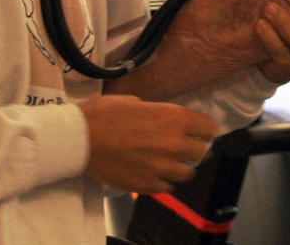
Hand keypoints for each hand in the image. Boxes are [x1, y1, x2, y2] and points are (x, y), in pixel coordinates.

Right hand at [79, 94, 216, 193]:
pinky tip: (155, 172)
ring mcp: (161, 167)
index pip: (209, 128)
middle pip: (203, 152)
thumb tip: (164, 118)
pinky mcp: (147, 184)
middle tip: (184, 146)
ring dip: (181, 166)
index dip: (205, 129)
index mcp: (174, 117)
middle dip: (195, 148)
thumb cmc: (104, 114)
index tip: (200, 131)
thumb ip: (157, 112)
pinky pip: (168, 186)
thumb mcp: (136, 101)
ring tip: (169, 161)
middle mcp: (173, 143)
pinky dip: (165, 180)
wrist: (80, 139)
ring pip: (188, 172)